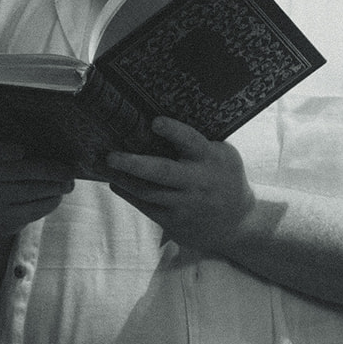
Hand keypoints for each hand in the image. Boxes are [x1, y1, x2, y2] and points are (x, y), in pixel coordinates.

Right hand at [0, 137, 75, 234]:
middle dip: (48, 171)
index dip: (4, 151)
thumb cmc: (3, 165)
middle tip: (70, 171)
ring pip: (29, 192)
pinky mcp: (4, 219)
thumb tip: (57, 144)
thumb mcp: (0, 151)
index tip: (22, 150)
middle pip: (18, 172)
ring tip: (69, 183)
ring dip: (54, 188)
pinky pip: (32, 210)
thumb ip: (19, 141)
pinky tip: (59, 195)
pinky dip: (49, 202)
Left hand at [105, 117, 254, 256]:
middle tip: (111, 155)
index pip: (192, 142)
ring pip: (149, 192)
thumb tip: (160, 120)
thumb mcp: (223, 155)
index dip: (174, 132)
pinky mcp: (175, 222)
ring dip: (124, 179)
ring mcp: (185, 204)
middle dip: (134, 163)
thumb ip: (199, 142)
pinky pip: (147, 207)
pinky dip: (129, 194)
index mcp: (211, 159)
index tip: (155, 121)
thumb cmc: (225, 178)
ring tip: (104, 166)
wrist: (238, 223)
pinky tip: (116, 182)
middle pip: (163, 172)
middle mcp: (197, 182)